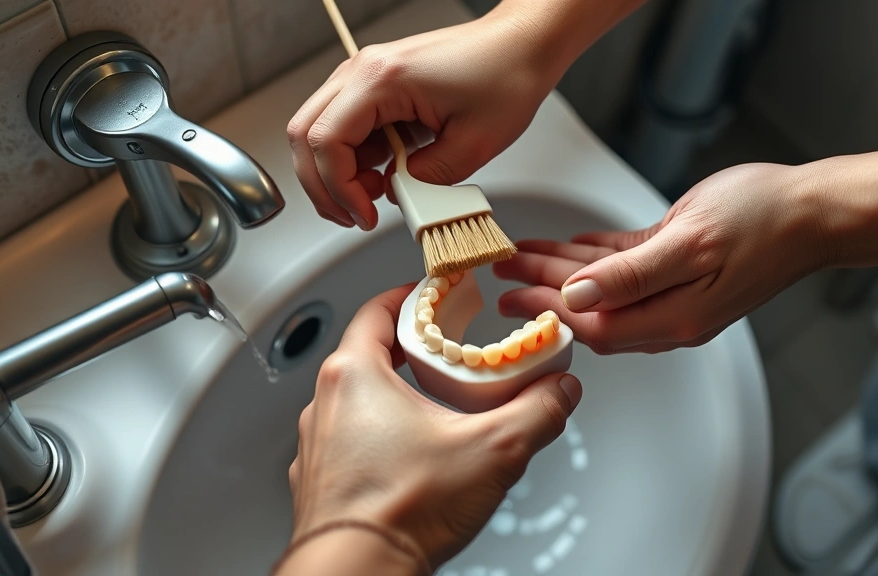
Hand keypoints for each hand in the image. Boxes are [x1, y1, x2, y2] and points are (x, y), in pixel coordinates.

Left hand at [285, 285, 582, 569]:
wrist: (357, 575)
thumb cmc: (400, 511)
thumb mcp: (493, 449)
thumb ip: (537, 411)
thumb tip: (560, 392)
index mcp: (355, 376)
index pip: (377, 310)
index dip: (413, 296)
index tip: (439, 295)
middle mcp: (325, 404)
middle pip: (369, 353)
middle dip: (413, 349)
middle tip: (448, 350)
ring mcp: (317, 445)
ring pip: (358, 400)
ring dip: (396, 395)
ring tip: (438, 407)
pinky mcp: (321, 482)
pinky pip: (351, 442)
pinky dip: (380, 437)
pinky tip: (413, 457)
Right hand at [286, 10, 554, 229]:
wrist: (522, 45)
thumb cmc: (505, 75)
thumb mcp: (473, 144)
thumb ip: (428, 179)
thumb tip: (397, 197)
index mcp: (382, 79)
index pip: (326, 141)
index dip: (339, 189)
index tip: (364, 215)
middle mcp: (364, 71)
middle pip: (305, 134)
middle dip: (323, 185)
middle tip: (352, 215)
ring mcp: (367, 76)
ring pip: (319, 130)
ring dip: (336, 172)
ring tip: (372, 196)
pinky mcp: (378, 86)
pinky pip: (346, 126)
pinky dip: (355, 158)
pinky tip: (383, 175)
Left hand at [494, 163, 830, 353]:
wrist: (815, 212)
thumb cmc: (763, 222)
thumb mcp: (689, 242)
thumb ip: (629, 275)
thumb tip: (576, 297)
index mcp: (672, 317)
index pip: (592, 323)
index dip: (547, 310)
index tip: (511, 292)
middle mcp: (672, 313)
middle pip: (591, 308)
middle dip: (543, 290)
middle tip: (504, 275)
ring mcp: (678, 292)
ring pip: (605, 286)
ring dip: (562, 270)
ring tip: (523, 258)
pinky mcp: (683, 266)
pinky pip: (629, 265)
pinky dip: (597, 257)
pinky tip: (573, 248)